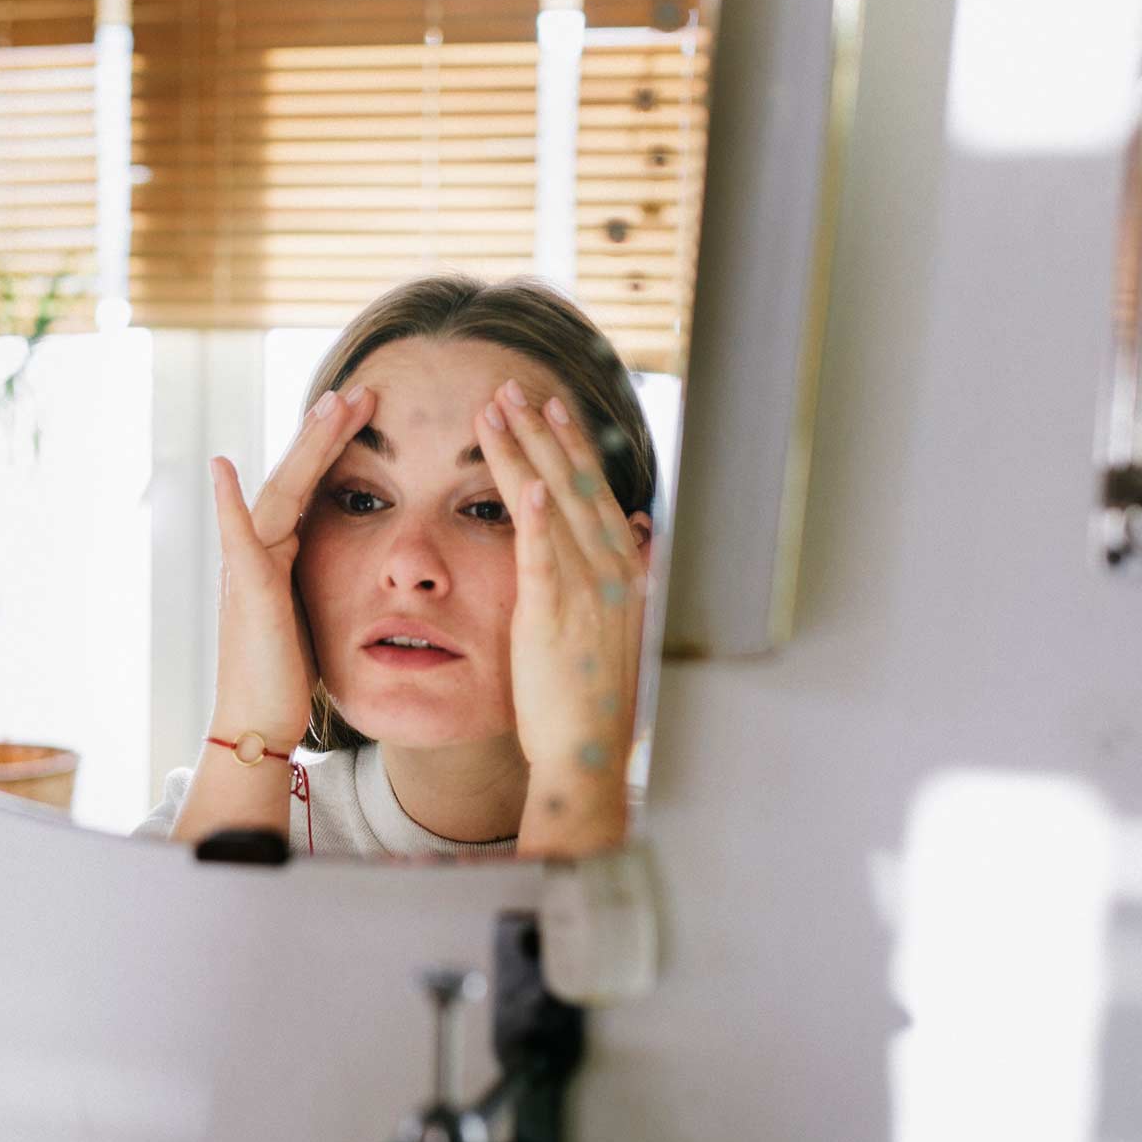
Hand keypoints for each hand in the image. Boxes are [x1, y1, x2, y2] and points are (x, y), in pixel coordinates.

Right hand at [206, 385, 377, 747]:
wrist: (258, 721)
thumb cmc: (288, 675)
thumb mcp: (316, 612)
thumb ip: (324, 576)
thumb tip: (355, 557)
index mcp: (281, 552)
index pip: (313, 486)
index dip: (336, 446)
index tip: (365, 410)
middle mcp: (260, 550)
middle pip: (297, 476)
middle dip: (327, 432)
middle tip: (358, 390)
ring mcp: (248, 566)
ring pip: (278, 493)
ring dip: (303, 449)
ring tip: (332, 407)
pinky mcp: (246, 590)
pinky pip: (236, 539)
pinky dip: (227, 503)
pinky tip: (222, 468)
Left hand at [475, 380, 649, 854]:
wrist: (588, 755)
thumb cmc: (589, 697)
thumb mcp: (614, 624)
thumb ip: (624, 572)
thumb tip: (642, 529)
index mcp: (622, 570)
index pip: (593, 489)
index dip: (570, 443)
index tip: (548, 402)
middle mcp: (611, 571)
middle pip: (575, 483)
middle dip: (543, 431)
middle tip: (512, 386)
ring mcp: (586, 593)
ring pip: (554, 506)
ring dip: (528, 453)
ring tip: (499, 410)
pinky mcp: (555, 618)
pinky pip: (545, 559)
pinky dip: (538, 518)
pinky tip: (527, 483)